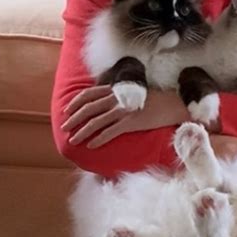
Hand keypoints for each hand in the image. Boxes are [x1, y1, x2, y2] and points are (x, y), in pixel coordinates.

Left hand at [61, 86, 188, 147]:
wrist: (172, 105)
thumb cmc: (154, 100)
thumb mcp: (132, 93)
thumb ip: (118, 96)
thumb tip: (104, 103)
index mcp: (116, 90)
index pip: (89, 94)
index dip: (75, 102)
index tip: (67, 111)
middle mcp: (117, 99)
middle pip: (88, 108)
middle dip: (74, 119)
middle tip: (65, 127)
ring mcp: (123, 111)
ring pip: (96, 122)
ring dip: (82, 132)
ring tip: (73, 140)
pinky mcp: (131, 123)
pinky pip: (110, 132)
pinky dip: (98, 139)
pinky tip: (91, 146)